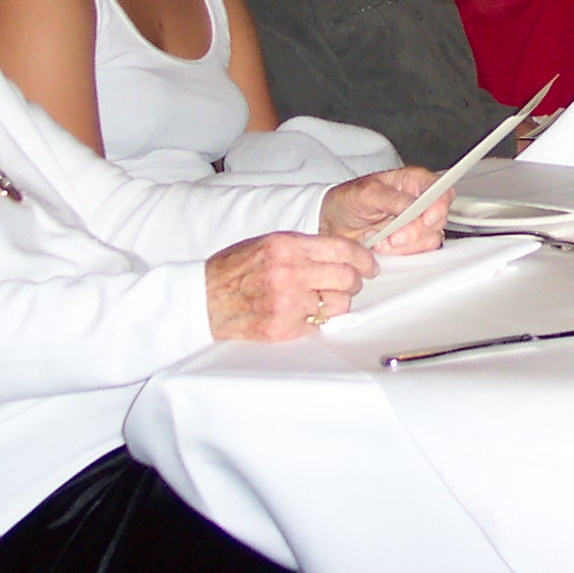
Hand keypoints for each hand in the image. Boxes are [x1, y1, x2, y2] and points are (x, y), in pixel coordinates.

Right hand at [205, 232, 378, 340]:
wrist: (203, 299)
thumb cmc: (235, 269)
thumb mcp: (268, 243)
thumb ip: (305, 248)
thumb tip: (344, 254)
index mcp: (287, 247)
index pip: (342, 249)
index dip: (363, 257)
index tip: (370, 264)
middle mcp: (289, 274)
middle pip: (347, 278)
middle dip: (356, 281)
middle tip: (352, 282)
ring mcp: (287, 303)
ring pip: (339, 304)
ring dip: (338, 301)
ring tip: (323, 297)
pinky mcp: (284, 328)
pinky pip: (319, 324)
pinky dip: (317, 318)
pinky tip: (303, 311)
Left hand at [318, 167, 449, 253]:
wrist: (332, 224)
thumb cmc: (347, 201)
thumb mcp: (366, 194)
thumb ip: (393, 199)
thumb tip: (414, 206)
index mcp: (413, 181)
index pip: (440, 190)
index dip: (438, 204)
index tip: (427, 217)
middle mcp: (419, 201)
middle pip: (438, 217)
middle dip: (416, 231)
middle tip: (394, 235)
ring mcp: (416, 223)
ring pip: (431, 237)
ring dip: (406, 244)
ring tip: (382, 240)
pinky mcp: (411, 242)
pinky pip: (420, 251)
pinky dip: (402, 253)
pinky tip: (384, 247)